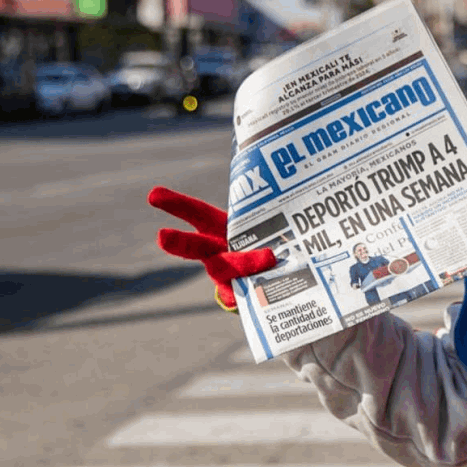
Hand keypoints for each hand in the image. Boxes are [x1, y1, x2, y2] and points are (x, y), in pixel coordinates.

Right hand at [148, 186, 275, 311]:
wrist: (276, 286)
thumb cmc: (274, 242)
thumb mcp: (278, 221)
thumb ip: (287, 205)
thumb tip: (314, 165)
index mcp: (223, 232)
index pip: (197, 215)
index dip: (177, 205)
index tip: (152, 194)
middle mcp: (220, 255)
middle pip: (197, 248)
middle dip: (180, 243)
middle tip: (161, 237)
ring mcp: (230, 279)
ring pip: (231, 272)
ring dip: (247, 264)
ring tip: (270, 256)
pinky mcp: (245, 300)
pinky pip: (255, 295)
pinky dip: (267, 290)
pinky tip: (281, 285)